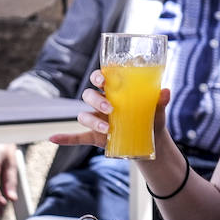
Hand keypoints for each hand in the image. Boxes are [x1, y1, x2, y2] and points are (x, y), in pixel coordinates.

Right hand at [49, 69, 170, 148]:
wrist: (149, 142)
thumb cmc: (150, 119)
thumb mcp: (156, 111)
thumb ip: (159, 101)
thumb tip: (165, 91)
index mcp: (114, 92)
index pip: (99, 78)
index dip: (97, 77)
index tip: (103, 80)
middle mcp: (101, 103)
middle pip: (88, 95)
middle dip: (96, 100)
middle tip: (110, 108)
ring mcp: (96, 120)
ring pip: (84, 115)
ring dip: (91, 121)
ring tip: (107, 130)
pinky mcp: (94, 137)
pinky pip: (76, 136)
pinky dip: (65, 137)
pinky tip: (53, 138)